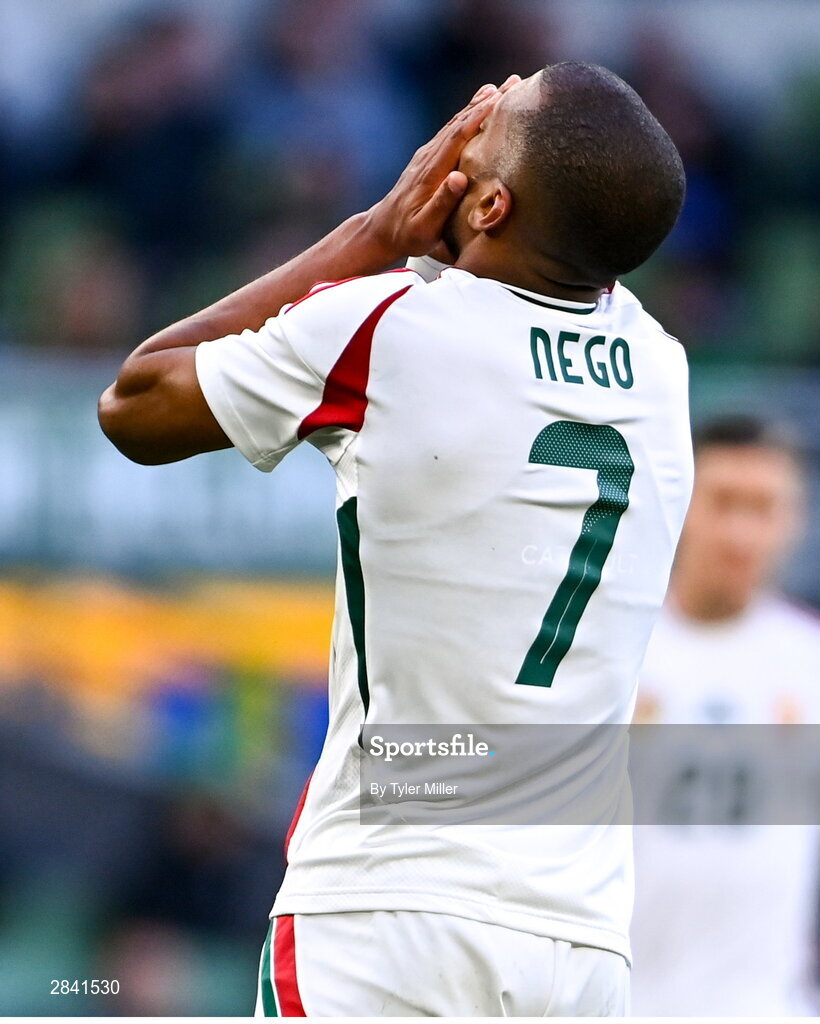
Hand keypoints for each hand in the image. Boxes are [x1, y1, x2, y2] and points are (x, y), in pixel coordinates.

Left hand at [367, 77, 519, 261]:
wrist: (382, 230)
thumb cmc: (407, 235)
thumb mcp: (424, 227)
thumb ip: (441, 204)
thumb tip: (459, 178)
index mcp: (431, 172)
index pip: (457, 137)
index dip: (478, 117)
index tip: (500, 99)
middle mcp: (429, 157)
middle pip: (459, 122)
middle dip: (486, 102)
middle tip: (513, 83)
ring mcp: (428, 155)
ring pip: (456, 123)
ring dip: (479, 104)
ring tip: (502, 88)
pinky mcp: (429, 157)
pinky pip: (452, 131)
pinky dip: (468, 116)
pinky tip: (478, 107)